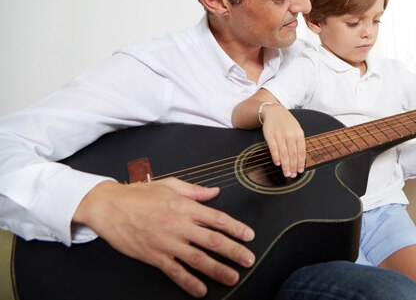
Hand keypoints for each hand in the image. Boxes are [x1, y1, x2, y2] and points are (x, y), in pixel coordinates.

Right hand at [73, 178, 255, 297]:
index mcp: (185, 206)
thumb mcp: (169, 185)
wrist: (108, 206)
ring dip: (217, 269)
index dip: (236, 228)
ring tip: (233, 277)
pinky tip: (201, 290)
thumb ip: (195, 191)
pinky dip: (189, 282)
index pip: (217, 218)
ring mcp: (167, 242)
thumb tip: (215, 192)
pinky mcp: (154, 256)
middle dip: (234, 251)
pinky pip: (175, 271)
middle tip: (249, 259)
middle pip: (212, 240)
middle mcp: (179, 225)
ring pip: (198, 258)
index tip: (249, 235)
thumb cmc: (138, 194)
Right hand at [261, 104, 305, 177]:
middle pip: (292, 154)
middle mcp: (290, 134)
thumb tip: (301, 159)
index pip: (301, 151)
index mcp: (299, 133)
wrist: (274, 111)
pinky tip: (278, 163)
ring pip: (284, 153)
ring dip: (285, 165)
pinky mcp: (270, 135)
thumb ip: (299, 142)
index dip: (301, 162)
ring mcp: (280, 135)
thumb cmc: (287, 122)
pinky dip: (276, 156)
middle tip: (293, 175)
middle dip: (293, 166)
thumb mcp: (296, 129)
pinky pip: (274, 148)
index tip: (300, 170)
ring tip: (286, 173)